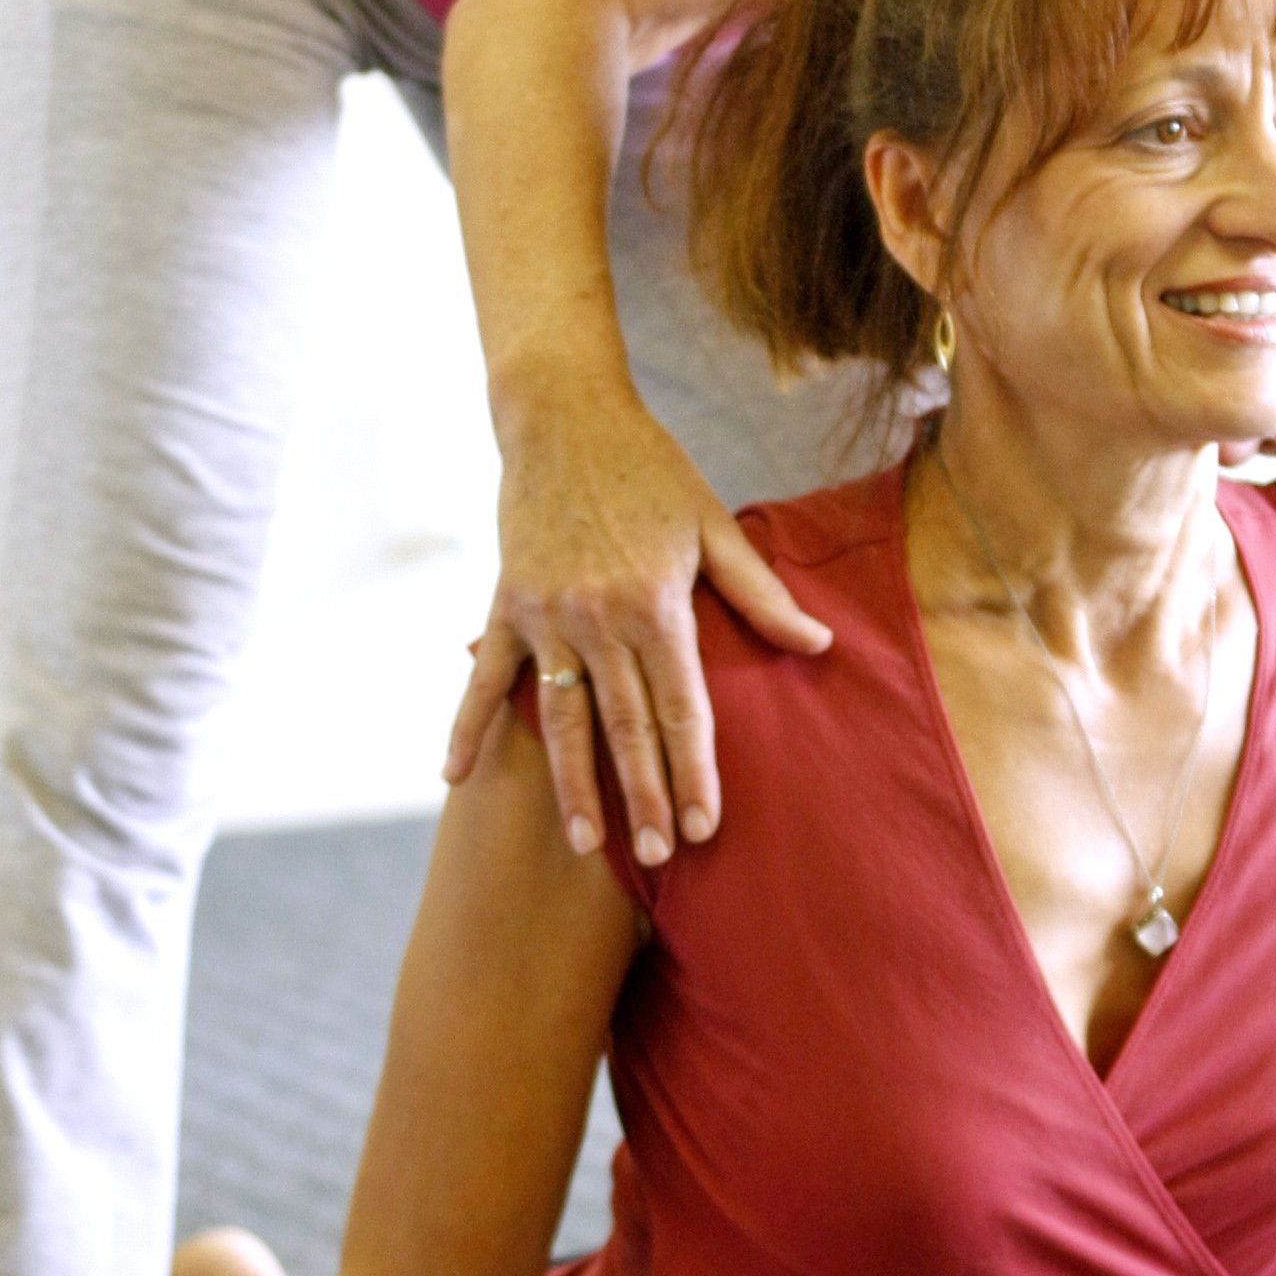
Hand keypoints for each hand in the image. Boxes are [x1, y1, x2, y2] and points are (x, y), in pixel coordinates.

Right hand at [442, 389, 830, 859]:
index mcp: (656, 602)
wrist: (564, 417)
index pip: (681, 708)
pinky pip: (485, 678)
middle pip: (625, 727)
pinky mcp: (505, 606)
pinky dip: (469, 727)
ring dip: (572, 786)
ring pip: (561, 718)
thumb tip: (820, 643)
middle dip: (642, 797)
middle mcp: (598, 617)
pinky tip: (455, 778)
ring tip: (586, 845)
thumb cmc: (650, 470)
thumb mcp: (713, 525)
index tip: (704, 826)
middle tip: (656, 858)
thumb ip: (761, 593)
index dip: (694, 771)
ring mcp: (545, 615)